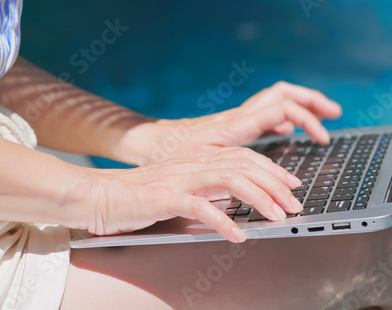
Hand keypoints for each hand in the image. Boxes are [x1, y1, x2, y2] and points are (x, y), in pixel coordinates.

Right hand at [84, 147, 303, 241]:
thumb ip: (205, 191)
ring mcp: (179, 179)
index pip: (243, 157)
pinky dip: (222, 220)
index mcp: (197, 161)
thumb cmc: (136, 198)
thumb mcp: (178, 190)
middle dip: (275, 183)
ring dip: (258, 198)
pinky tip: (237, 235)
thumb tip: (236, 202)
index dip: (272, 168)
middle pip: (244, 164)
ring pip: (229, 179)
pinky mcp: (163, 197)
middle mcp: (192, 165)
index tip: (293, 183)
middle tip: (294, 203)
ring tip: (276, 216)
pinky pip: (199, 206)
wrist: (96, 196)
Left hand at [127, 81, 341, 164]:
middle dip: (313, 100)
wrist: (147, 143)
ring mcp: (237, 118)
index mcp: (237, 123)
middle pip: (285, 93)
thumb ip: (232, 170)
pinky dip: (285, 118)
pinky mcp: (232, 125)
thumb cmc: (168, 155)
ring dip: (301, 104)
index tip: (323, 139)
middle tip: (334, 113)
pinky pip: (265, 113)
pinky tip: (290, 131)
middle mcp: (239, 115)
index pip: (283, 107)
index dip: (309, 120)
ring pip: (276, 99)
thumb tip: (265, 177)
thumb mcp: (201, 165)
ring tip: (323, 115)